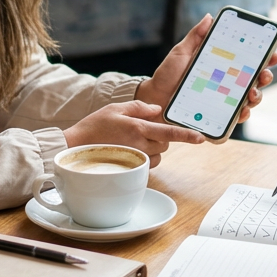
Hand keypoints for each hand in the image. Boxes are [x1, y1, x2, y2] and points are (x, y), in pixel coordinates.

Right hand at [63, 101, 203, 166]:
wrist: (75, 147)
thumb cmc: (93, 126)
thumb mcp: (115, 108)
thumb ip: (139, 107)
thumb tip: (157, 109)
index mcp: (138, 128)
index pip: (168, 132)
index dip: (186, 135)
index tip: (201, 139)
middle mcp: (139, 145)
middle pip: (165, 143)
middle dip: (160, 136)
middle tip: (142, 130)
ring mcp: (135, 159)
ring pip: (158, 154)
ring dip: (152, 148)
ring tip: (131, 141)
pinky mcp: (130, 169)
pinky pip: (147, 164)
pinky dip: (145, 157)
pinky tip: (129, 151)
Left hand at [135, 15, 276, 126]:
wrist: (153, 98)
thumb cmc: (167, 75)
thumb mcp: (181, 52)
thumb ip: (195, 36)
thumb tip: (209, 17)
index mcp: (221, 66)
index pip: (247, 61)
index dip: (264, 57)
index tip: (273, 53)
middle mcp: (226, 84)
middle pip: (253, 80)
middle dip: (265, 76)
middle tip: (265, 73)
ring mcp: (223, 101)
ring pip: (248, 99)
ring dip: (257, 96)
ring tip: (253, 93)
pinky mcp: (216, 116)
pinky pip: (234, 118)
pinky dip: (242, 115)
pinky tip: (242, 111)